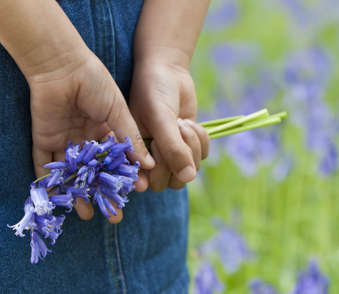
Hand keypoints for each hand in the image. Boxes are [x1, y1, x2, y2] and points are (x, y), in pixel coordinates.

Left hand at [28, 47, 154, 222]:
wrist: (64, 66)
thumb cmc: (96, 83)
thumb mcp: (120, 112)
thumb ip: (132, 138)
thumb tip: (149, 164)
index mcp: (108, 130)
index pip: (119, 160)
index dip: (127, 178)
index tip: (137, 193)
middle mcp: (87, 138)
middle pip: (97, 172)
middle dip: (104, 194)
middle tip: (114, 215)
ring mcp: (66, 139)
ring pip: (74, 173)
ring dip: (80, 193)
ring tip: (87, 214)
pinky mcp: (44, 138)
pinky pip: (45, 163)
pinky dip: (51, 181)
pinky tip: (60, 198)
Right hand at [130, 56, 208, 191]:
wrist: (168, 72)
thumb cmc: (154, 92)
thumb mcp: (161, 118)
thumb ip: (172, 148)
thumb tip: (189, 177)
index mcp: (134, 156)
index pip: (147, 183)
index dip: (156, 175)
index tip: (162, 154)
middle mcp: (151, 160)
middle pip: (171, 183)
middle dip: (178, 155)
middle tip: (175, 129)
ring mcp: (172, 155)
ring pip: (190, 170)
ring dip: (192, 145)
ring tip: (181, 121)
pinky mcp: (189, 147)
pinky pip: (203, 157)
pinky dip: (201, 139)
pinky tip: (190, 122)